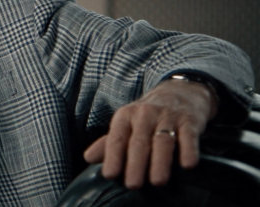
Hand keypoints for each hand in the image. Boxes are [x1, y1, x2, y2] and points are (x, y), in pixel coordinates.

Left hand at [83, 78, 216, 188]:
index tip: (109, 175)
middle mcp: (144, 114)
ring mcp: (168, 116)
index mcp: (125, 116)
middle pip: (139, 141)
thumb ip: (109, 143)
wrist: (180, 91)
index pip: (116, 138)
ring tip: (157, 181)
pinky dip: (189, 150)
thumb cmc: (147, 115)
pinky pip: (188, 136)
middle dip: (135, 164)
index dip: (112, 156)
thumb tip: (88, 158)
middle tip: (133, 184)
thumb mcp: (126, 124)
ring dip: (160, 162)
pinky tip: (187, 165)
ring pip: (163, 141)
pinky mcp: (190, 120)